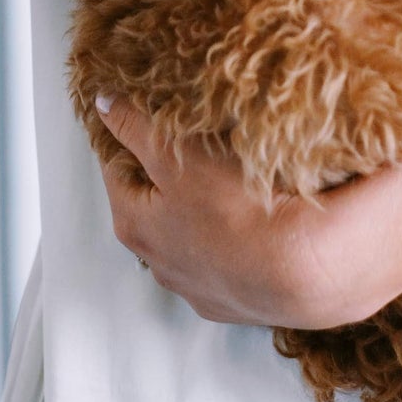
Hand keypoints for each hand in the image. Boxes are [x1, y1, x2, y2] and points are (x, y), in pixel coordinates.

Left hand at [95, 94, 392, 329]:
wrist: (299, 270)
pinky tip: (250, 217)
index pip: (115, 167)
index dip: (125, 136)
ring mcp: (196, 286)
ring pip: (186, 232)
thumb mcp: (176, 154)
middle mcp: (157, 262)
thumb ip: (135, 126)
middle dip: (162, 171)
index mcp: (134, 223)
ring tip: (225, 175)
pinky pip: (222, 256)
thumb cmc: (232, 207)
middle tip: (185, 136)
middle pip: (150, 202)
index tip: (139, 113)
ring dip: (197, 206)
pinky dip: (228, 235)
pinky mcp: (235, 298)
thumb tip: (101, 103)